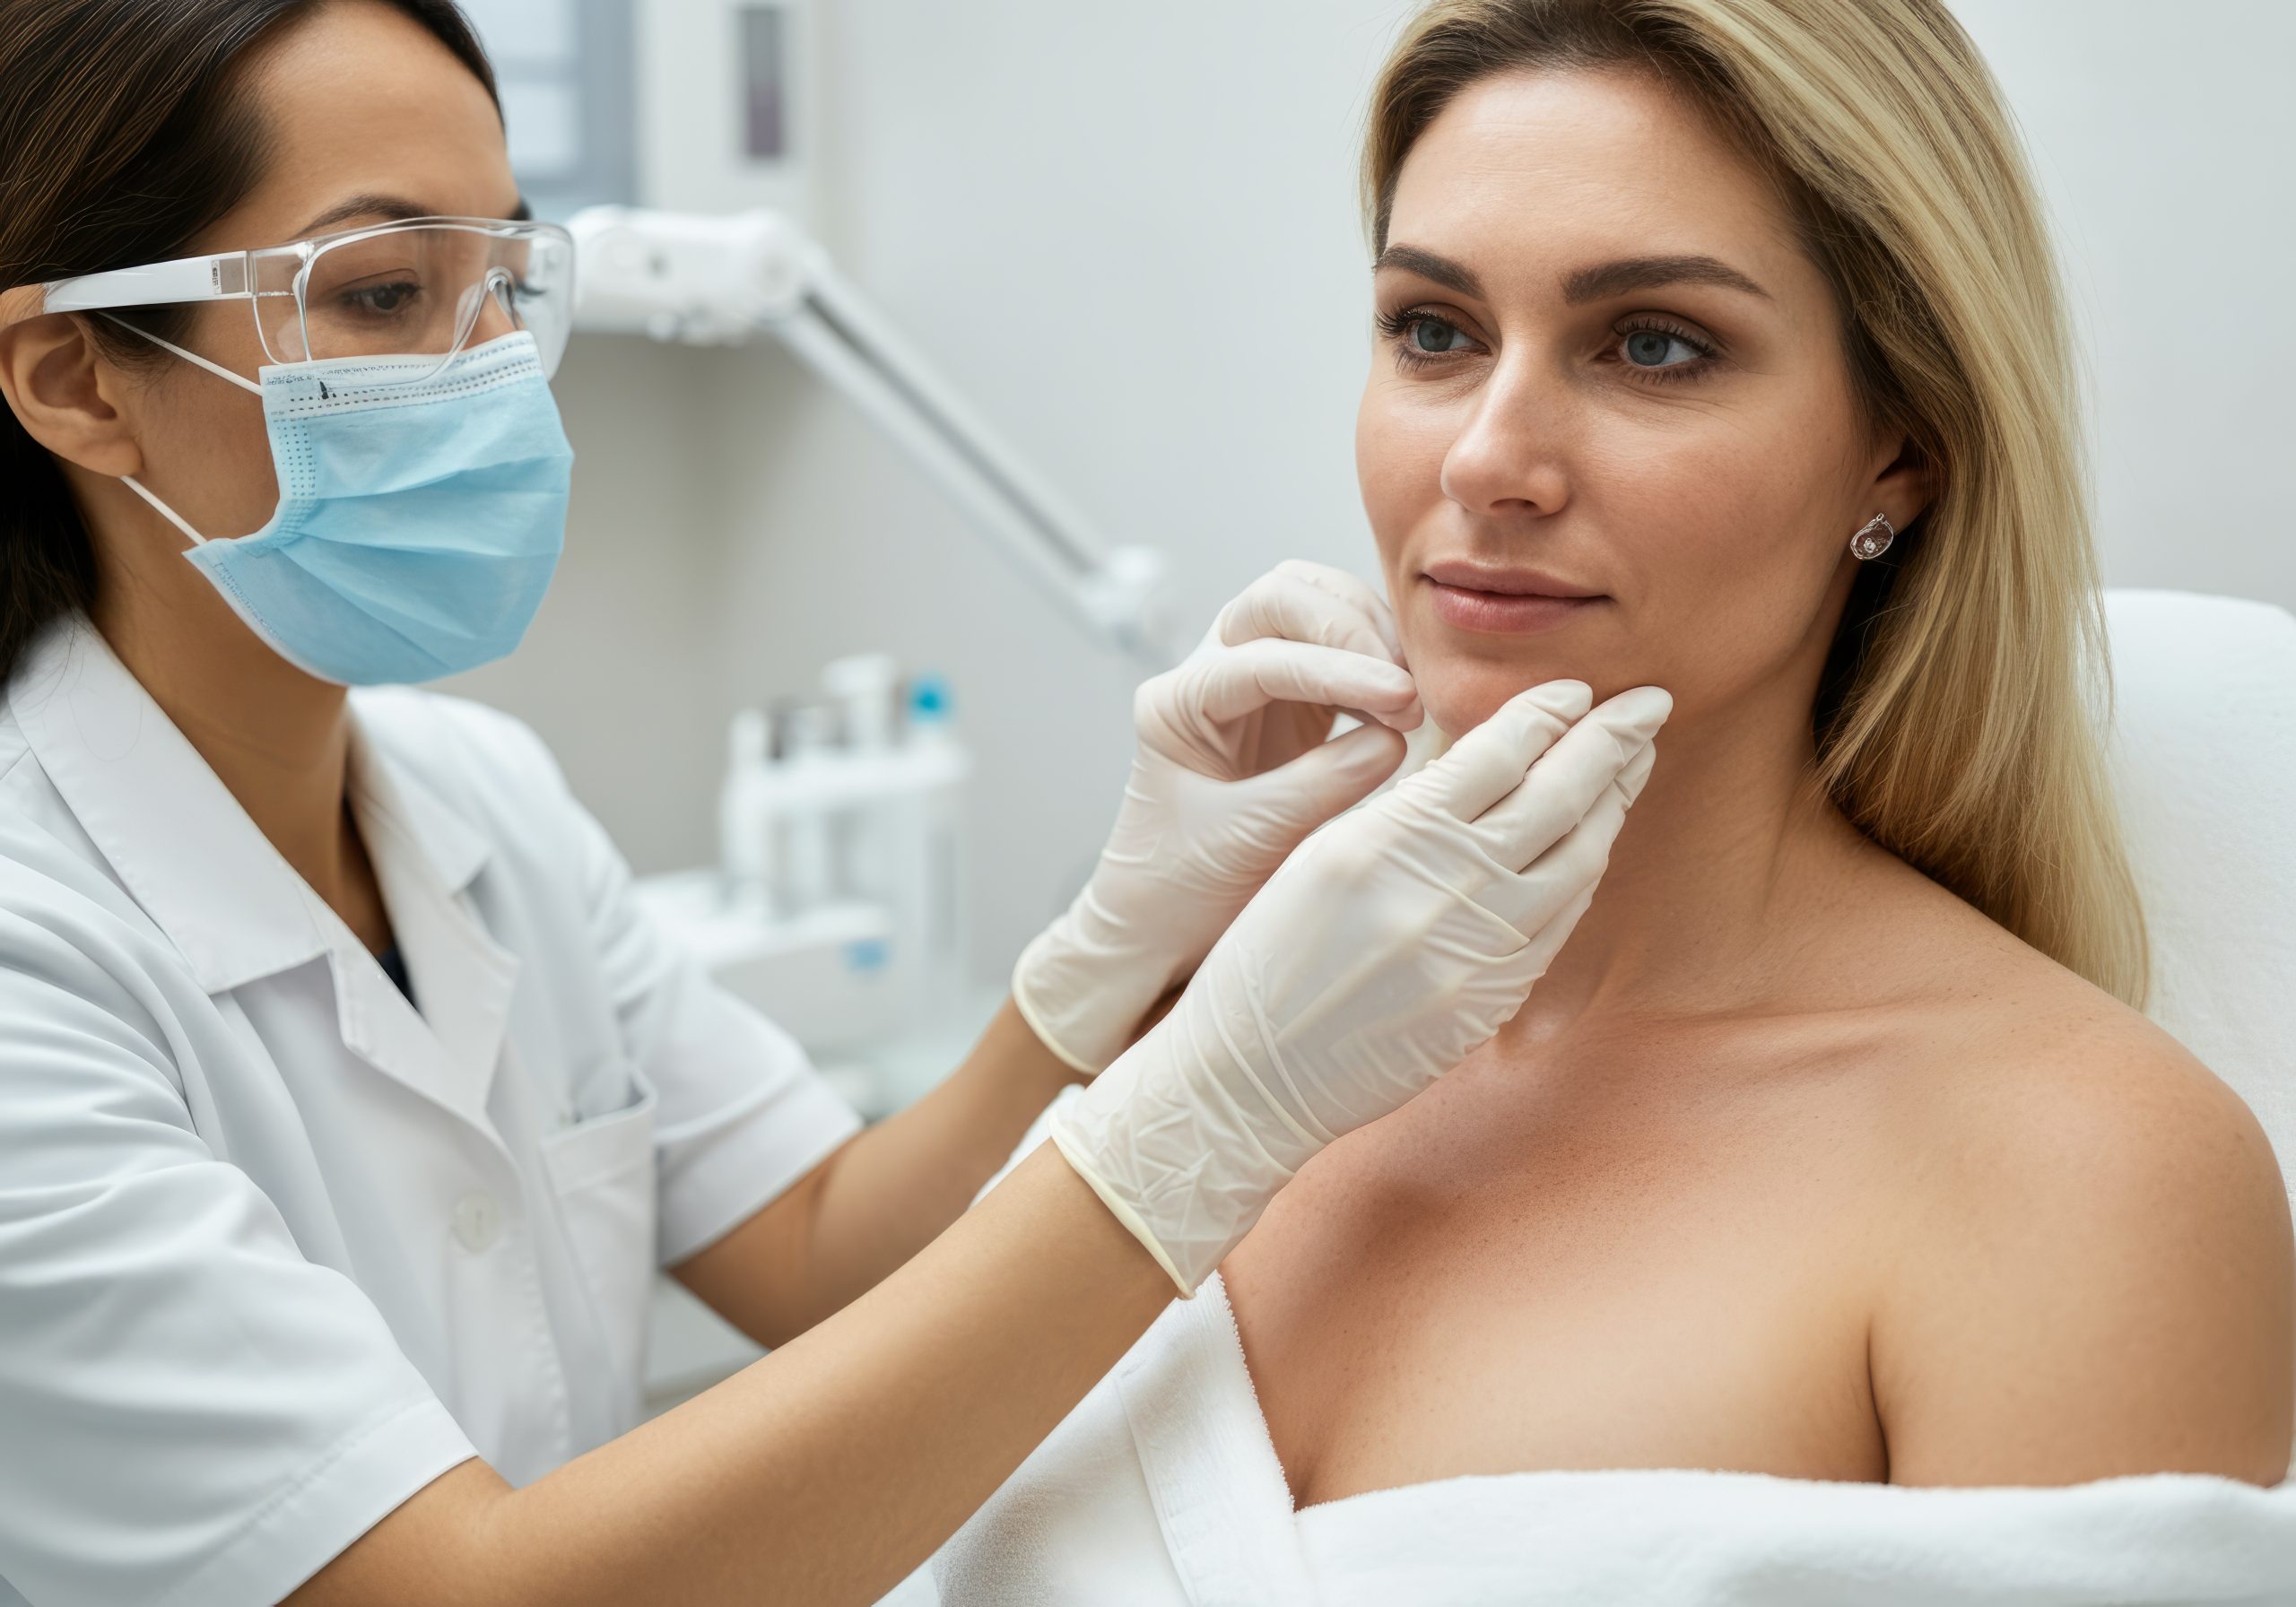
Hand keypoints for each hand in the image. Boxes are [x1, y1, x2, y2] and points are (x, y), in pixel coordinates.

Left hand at [1013, 561, 1424, 1073]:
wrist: (1163, 927)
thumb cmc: (1183, 889)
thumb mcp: (1249, 843)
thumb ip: (1321, 786)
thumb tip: (1396, 738)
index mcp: (1176, 702)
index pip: (1264, 657)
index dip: (1338, 671)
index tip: (1400, 700)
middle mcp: (1208, 674)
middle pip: (1281, 598)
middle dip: (1351, 628)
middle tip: (1407, 691)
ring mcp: (1250, 684)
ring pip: (1313, 609)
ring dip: (1370, 637)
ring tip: (1413, 698)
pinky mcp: (1290, 706)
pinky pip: (1339, 654)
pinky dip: (1376, 666)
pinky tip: (1404, 707)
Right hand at [1046, 678, 1673, 1293]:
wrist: (1250, 1078)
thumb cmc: (1267, 960)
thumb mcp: (1321, 856)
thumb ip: (1406, 809)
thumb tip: (1485, 760)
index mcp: (1381, 840)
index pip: (1492, 754)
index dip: (1546, 714)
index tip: (1576, 689)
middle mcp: (1435, 891)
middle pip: (1555, 796)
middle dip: (1611, 741)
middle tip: (1648, 702)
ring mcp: (1472, 952)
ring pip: (1576, 859)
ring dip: (1614, 803)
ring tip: (1634, 762)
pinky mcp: (1489, 1002)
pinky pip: (1560, 923)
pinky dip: (1585, 871)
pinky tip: (1594, 841)